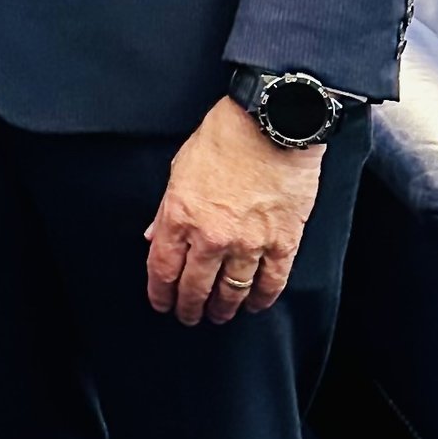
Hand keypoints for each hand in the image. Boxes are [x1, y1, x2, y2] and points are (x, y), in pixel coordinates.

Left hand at [145, 95, 323, 323]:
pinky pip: (271, 282)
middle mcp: (211, 236)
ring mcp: (249, 242)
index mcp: (180, 216)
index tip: (161, 304)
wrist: (271, 123)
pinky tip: (255, 305)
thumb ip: (166, 209)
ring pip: (232, 292)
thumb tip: (155, 238)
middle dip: (189, 307)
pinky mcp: (282, 241)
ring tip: (220, 315)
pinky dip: (262, 299)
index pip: (163, 269)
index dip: (160, 294)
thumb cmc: (224, 138)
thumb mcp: (180, 169)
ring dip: (223, 309)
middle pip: (195, 288)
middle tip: (189, 316)